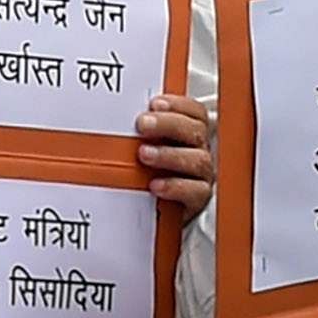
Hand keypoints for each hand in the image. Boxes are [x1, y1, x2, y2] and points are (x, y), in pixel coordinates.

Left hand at [132, 94, 214, 226]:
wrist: (153, 213)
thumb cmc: (148, 174)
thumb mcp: (144, 148)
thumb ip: (141, 133)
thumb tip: (116, 117)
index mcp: (189, 135)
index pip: (194, 113)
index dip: (178, 104)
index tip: (154, 104)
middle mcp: (198, 152)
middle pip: (195, 131)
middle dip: (168, 124)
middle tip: (143, 124)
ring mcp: (201, 176)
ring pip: (198, 160)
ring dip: (169, 155)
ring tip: (144, 154)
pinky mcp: (198, 200)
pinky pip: (195, 191)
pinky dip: (175, 186)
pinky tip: (155, 185)